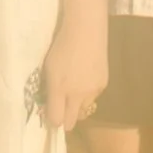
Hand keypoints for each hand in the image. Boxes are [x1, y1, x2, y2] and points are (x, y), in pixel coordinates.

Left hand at [39, 16, 109, 132]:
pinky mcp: (103, 85)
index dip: (52, 121)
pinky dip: (88, 94)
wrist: (86, 30)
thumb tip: (48, 105)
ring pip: (84, 110)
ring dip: (78, 106)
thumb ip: (49, 89)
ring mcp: (92, 90)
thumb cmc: (61, 46)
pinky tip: (85, 79)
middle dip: (65, 120)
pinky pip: (93, 98)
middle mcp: (77, 94)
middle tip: (61, 111)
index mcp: (59, 89)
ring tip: (74, 91)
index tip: (50, 115)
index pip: (56, 119)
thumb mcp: (48, 68)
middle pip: (71, 122)